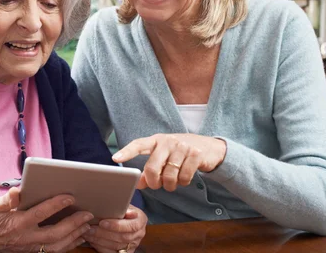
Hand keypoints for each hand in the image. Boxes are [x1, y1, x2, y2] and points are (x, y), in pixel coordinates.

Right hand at [0, 187, 92, 252]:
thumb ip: (6, 199)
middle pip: (54, 234)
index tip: (69, 197)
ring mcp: (30, 248)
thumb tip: (16, 191)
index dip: (56, 205)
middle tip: (87, 213)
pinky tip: (78, 237)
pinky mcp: (32, 252)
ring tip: (87, 225)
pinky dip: (68, 245)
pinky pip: (53, 251)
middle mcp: (26, 238)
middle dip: (73, 224)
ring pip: (57, 246)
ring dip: (74, 236)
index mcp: (17, 223)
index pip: (40, 214)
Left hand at [82, 205, 146, 252]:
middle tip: (90, 228)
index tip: (102, 222)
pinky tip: (92, 240)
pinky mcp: (125, 252)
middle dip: (104, 233)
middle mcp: (139, 234)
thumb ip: (120, 205)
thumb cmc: (122, 209)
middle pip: (122, 237)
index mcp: (141, 220)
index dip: (116, 225)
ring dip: (100, 240)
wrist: (125, 219)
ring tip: (88, 233)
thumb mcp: (123, 204)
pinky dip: (100, 246)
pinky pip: (112, 252)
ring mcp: (133, 244)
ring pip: (116, 246)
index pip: (131, 226)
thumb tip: (117, 203)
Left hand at [112, 134, 226, 191]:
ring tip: (173, 182)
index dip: (127, 152)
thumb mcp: (164, 157)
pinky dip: (183, 183)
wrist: (209, 147)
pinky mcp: (196, 155)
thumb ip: (150, 170)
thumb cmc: (180, 153)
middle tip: (157, 185)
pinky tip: (184, 178)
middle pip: (152, 167)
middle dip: (153, 182)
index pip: (138, 144)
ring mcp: (182, 147)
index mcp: (156, 140)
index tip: (115, 159)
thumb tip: (138, 184)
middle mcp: (168, 141)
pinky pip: (184, 177)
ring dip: (170, 185)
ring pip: (169, 175)